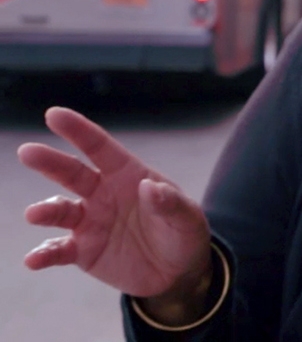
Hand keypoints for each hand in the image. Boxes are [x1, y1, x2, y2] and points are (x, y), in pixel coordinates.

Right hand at [17, 108, 212, 303]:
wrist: (177, 273)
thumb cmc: (183, 235)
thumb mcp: (187, 219)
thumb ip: (170, 203)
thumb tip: (149, 186)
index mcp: (129, 176)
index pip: (101, 148)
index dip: (79, 130)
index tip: (54, 114)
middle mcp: (103, 194)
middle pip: (72, 173)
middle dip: (49, 162)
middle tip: (27, 152)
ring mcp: (90, 222)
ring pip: (59, 211)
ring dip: (45, 211)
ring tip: (34, 215)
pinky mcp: (83, 251)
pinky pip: (58, 250)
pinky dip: (43, 254)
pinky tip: (34, 259)